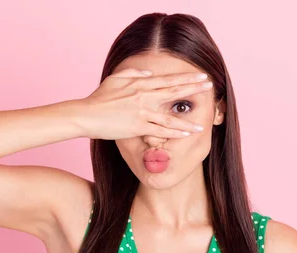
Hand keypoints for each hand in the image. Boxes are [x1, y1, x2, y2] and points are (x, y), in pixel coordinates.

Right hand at [78, 68, 212, 139]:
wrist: (86, 114)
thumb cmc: (98, 98)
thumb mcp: (115, 79)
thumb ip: (133, 74)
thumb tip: (148, 74)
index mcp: (140, 83)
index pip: (168, 79)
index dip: (186, 77)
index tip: (201, 75)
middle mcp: (144, 96)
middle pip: (174, 91)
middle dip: (194, 89)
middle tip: (210, 86)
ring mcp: (142, 112)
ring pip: (170, 116)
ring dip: (188, 120)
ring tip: (202, 122)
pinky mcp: (138, 126)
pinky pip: (161, 131)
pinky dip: (175, 133)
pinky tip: (186, 134)